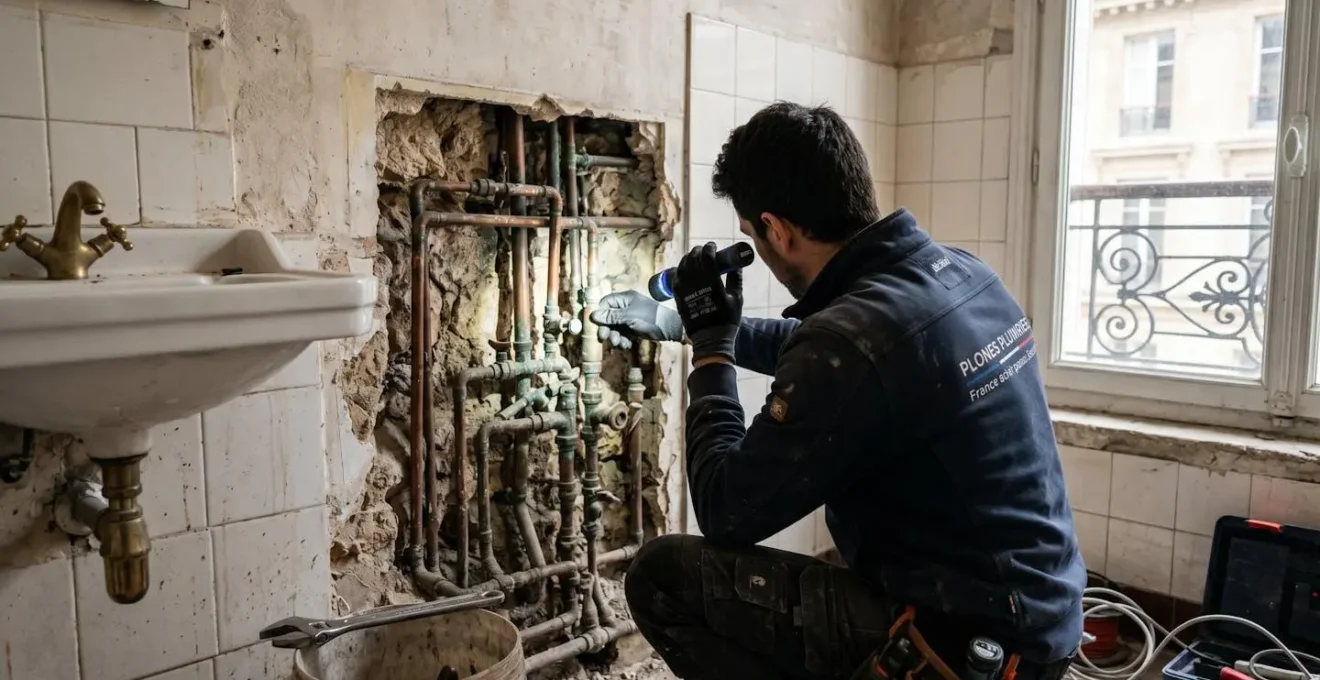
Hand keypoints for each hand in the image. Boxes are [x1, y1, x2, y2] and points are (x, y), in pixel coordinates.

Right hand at [589, 290, 683, 349]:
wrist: (670, 329)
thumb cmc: (650, 318)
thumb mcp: (630, 317)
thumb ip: (612, 316)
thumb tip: (593, 315)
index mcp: (624, 299)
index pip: (605, 303)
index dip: (600, 314)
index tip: (597, 325)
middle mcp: (625, 307)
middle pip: (608, 317)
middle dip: (607, 329)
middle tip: (606, 338)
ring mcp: (629, 318)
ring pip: (615, 328)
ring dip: (615, 337)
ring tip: (620, 344)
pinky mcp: (634, 328)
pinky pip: (623, 334)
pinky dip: (623, 340)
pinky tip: (627, 345)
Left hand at [673, 242, 741, 362]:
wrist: (711, 339)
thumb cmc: (727, 320)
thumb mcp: (737, 299)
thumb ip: (736, 280)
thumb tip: (736, 265)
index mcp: (713, 284)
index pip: (707, 259)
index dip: (709, 249)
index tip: (712, 245)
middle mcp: (696, 286)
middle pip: (693, 261)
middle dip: (697, 251)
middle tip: (702, 249)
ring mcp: (685, 292)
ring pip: (682, 269)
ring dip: (686, 259)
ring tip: (692, 256)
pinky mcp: (678, 299)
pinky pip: (675, 280)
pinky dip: (679, 271)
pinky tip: (683, 269)